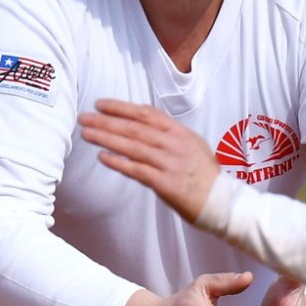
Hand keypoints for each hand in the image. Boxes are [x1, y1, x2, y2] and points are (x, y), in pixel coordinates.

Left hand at [85, 99, 218, 222]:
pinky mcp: (165, 184)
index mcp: (179, 132)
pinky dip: (118, 163)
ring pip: (132, 147)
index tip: (100, 104)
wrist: (220, 200)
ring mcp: (169, 163)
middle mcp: (173, 144)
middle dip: (106, 122)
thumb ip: (168, 132)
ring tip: (87, 134)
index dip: (121, 107)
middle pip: (134, 128)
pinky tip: (102, 157)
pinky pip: (137, 170)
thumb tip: (144, 121)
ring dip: (107, 139)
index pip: (145, 114)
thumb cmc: (204, 174)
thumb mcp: (192, 144)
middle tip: (85, 118)